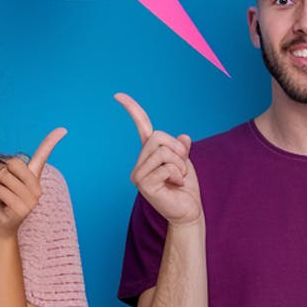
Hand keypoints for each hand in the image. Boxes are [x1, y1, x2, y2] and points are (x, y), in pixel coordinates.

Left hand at [0, 128, 66, 237]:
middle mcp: (37, 188)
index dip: (51, 141)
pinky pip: (0, 191)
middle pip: (12, 163)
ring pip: (3, 177)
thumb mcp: (0, 182)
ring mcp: (32, 199)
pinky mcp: (23, 209)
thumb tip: (4, 174)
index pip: (43, 156)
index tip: (63, 129)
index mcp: (33, 178)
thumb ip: (4, 173)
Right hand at [116, 93, 201, 226]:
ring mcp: (139, 174)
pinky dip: (177, 174)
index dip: (132, 109)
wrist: (188, 211)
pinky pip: (166, 167)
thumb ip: (182, 149)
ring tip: (178, 178)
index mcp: (149, 154)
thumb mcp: (185, 162)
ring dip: (180, 165)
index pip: (141, 126)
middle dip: (178, 150)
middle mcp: (140, 162)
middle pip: (159, 136)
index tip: (118, 95)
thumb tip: (184, 137)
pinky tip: (175, 185)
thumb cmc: (185, 188)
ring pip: (163, 152)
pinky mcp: (143, 184)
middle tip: (181, 167)